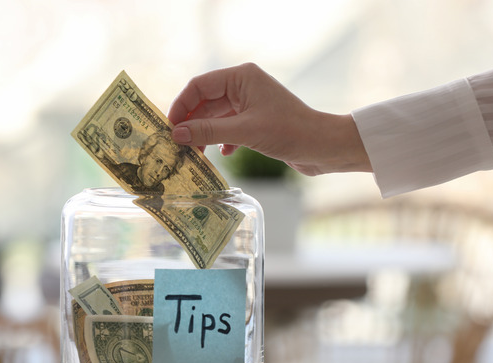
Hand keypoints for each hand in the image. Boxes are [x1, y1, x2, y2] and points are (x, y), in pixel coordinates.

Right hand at [168, 63, 370, 174]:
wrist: (323, 147)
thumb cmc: (290, 131)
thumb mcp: (245, 131)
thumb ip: (209, 131)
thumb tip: (176, 134)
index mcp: (242, 77)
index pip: (199, 86)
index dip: (181, 106)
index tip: (169, 128)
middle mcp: (244, 86)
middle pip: (205, 102)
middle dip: (191, 123)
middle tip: (177, 145)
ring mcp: (250, 104)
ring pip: (216, 117)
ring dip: (205, 135)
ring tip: (195, 154)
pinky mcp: (256, 122)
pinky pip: (228, 128)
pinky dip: (222, 141)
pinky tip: (223, 154)